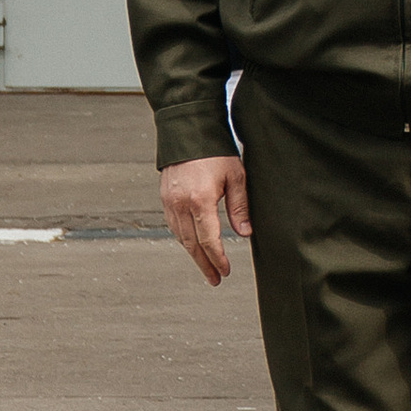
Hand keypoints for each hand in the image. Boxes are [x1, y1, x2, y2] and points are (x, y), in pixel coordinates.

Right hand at [159, 155, 249, 287]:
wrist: (187, 131)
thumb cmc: (215, 151)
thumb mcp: (236, 176)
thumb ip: (239, 207)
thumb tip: (245, 233)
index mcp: (200, 201)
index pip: (208, 240)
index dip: (217, 259)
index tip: (225, 272)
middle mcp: (180, 205)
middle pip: (192, 244)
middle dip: (204, 264)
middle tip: (215, 279)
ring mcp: (169, 202)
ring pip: (181, 237)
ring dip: (193, 254)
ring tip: (206, 266)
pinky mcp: (165, 198)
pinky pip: (173, 226)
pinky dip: (184, 238)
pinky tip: (193, 244)